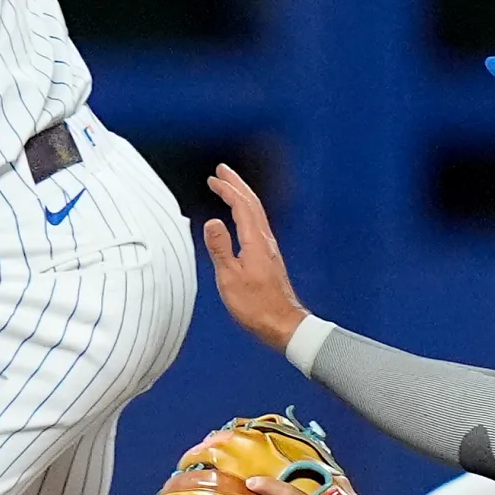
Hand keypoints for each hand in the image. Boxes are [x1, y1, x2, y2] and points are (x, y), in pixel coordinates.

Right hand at [202, 164, 310, 351]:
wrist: (282, 323)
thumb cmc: (256, 306)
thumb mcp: (230, 278)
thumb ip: (220, 248)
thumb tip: (211, 221)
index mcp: (255, 242)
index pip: (241, 206)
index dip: (228, 190)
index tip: (213, 178)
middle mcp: (265, 240)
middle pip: (252, 204)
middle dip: (237, 185)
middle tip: (222, 171)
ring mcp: (269, 248)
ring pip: (256, 212)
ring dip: (242, 196)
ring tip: (229, 188)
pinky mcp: (268, 257)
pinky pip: (256, 224)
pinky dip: (246, 212)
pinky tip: (240, 217)